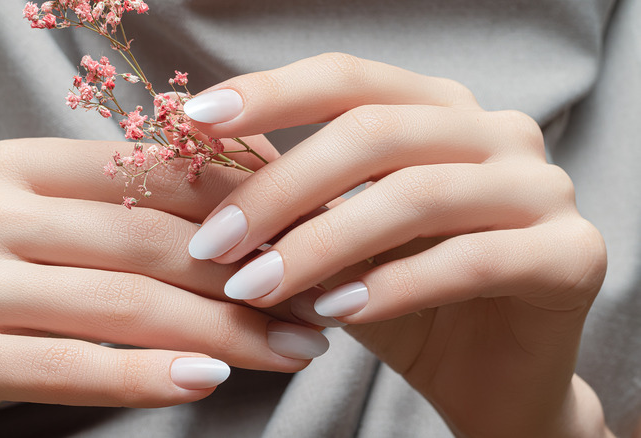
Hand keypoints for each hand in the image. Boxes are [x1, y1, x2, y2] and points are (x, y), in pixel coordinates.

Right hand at [0, 138, 327, 437]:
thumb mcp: (66, 245)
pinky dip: (150, 375)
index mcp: (17, 166)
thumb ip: (140, 221)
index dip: (242, 209)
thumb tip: (269, 216)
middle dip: (246, 280)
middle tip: (316, 309)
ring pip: (121, 302)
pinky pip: (73, 365)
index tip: (313, 241)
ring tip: (290, 349)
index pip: (151, 175)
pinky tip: (210, 380)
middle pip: (144, 241)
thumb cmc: (8, 308)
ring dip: (223, 332)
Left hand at [185, 53, 610, 436]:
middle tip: (215, 246)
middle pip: (374, 132)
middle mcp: (498, 132)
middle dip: (281, 191)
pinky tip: (334, 314)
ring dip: (322, 245)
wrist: (487, 376)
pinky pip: (471, 260)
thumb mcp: (340, 243)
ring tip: (258, 288)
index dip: (271, 93)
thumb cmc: (404, 300)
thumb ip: (298, 206)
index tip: (197, 122)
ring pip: (415, 195)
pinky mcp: (573, 253)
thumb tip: (210, 179)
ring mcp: (543, 187)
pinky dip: (391, 287)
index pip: (349, 80)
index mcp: (440, 111)